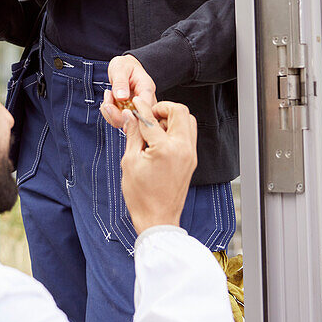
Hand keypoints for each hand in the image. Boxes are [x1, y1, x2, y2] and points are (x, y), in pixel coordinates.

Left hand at [102, 54, 155, 128]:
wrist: (124, 67)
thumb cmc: (125, 66)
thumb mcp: (121, 68)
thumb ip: (121, 82)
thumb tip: (121, 97)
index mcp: (147, 89)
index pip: (146, 108)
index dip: (132, 113)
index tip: (118, 105)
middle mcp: (144, 102)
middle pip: (136, 121)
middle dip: (116, 115)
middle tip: (107, 100)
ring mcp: (136, 110)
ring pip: (125, 123)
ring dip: (111, 113)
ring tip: (108, 95)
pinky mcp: (128, 114)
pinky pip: (118, 121)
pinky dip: (109, 113)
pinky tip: (108, 101)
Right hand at [113, 98, 197, 234]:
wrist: (158, 219)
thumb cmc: (141, 196)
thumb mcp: (130, 162)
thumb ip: (132, 135)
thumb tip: (131, 116)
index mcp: (165, 149)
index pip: (152, 119)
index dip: (140, 108)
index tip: (134, 103)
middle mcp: (182, 149)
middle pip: (180, 111)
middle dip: (163, 107)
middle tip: (149, 114)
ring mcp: (190, 155)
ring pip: (188, 121)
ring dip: (172, 118)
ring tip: (154, 127)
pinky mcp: (192, 160)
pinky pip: (188, 135)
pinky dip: (177, 129)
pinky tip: (161, 138)